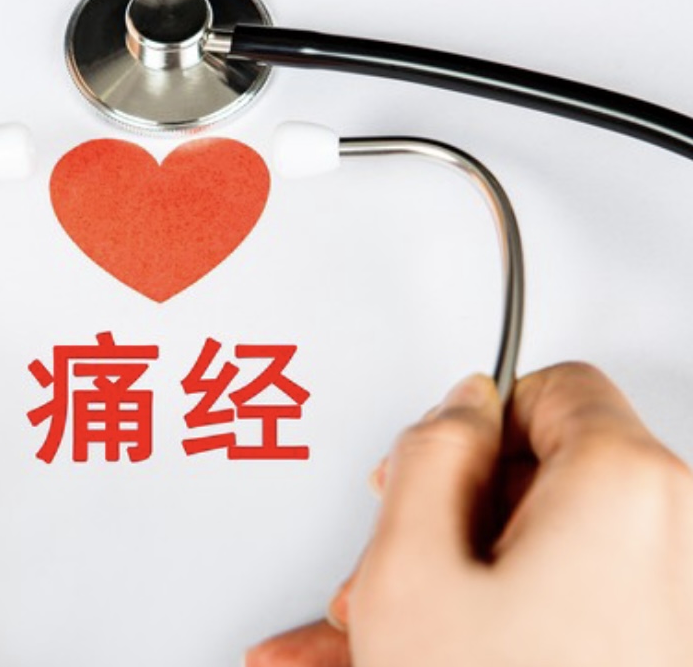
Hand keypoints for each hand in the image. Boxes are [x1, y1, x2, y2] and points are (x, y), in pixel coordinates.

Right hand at [247, 362, 692, 665]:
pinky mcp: (653, 655)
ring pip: (536, 566)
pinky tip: (403, 661)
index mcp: (625, 489)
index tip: (428, 461)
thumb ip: (426, 454)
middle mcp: (676, 546)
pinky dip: (485, 630)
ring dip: (448, 590)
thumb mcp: (410, 568)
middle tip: (385, 565)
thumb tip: (457, 409)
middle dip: (447, 521)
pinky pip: (557, 619)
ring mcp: (671, 613)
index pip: (555, 389)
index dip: (474, 418)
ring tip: (366, 640)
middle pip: (543, 484)